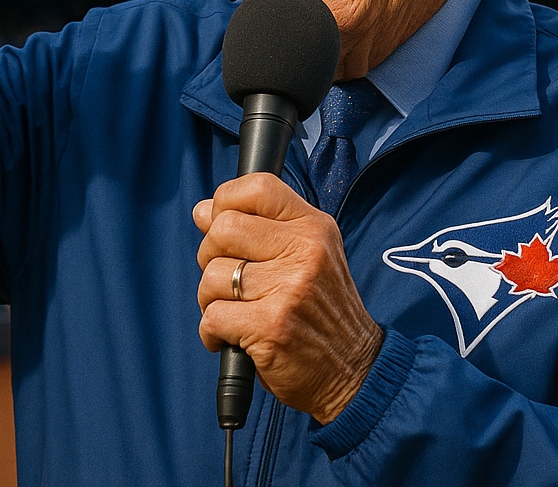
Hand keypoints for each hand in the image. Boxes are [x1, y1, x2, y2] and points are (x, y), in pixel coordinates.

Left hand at [195, 174, 383, 424]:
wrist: (354, 371)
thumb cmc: (322, 313)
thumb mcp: (306, 257)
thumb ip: (258, 230)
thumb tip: (203, 210)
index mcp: (313, 227)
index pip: (257, 187)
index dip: (226, 202)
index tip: (223, 228)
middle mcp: (305, 251)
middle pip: (223, 229)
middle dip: (210, 256)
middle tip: (227, 281)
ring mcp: (289, 288)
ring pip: (212, 276)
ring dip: (210, 300)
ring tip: (234, 313)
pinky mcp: (271, 326)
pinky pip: (212, 317)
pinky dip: (211, 333)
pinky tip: (231, 338)